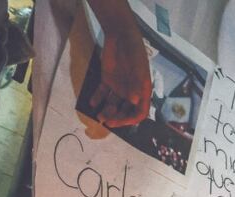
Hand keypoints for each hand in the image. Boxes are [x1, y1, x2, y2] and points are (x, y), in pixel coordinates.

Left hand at [88, 1, 151, 126]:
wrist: (121, 35)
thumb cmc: (134, 50)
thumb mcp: (137, 67)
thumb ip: (136, 84)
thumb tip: (133, 101)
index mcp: (142, 91)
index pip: (140, 112)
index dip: (131, 119)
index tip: (120, 122)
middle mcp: (131, 91)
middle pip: (126, 111)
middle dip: (117, 118)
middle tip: (106, 121)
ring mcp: (119, 86)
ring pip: (114, 104)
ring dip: (107, 111)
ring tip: (99, 115)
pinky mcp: (108, 79)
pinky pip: (102, 93)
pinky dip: (97, 98)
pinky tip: (92, 103)